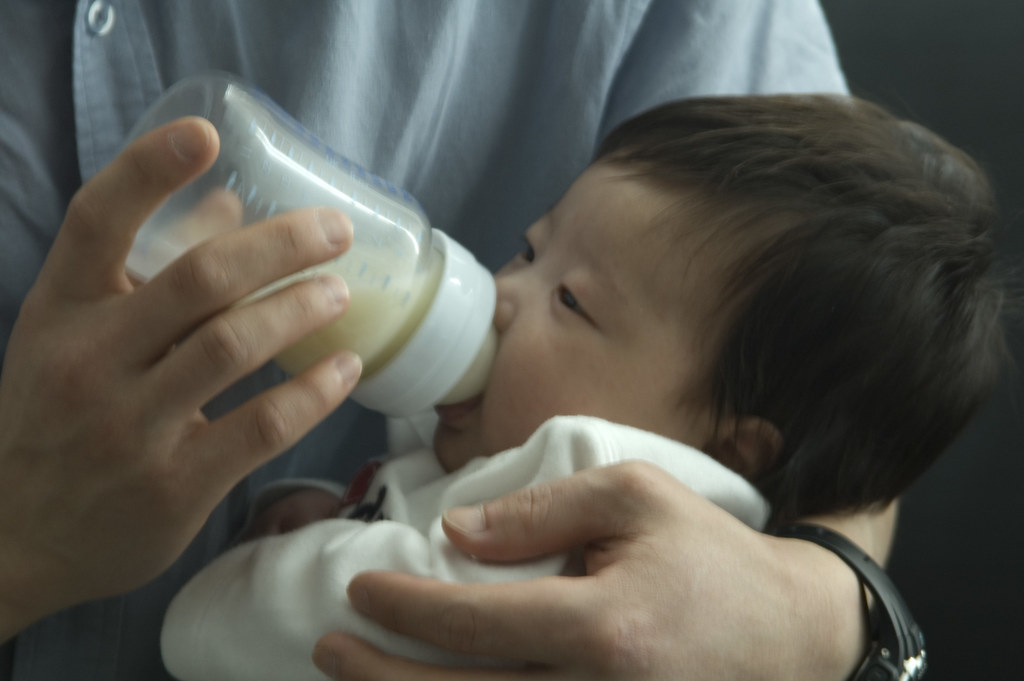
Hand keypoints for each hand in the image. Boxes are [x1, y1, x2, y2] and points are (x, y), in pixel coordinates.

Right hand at [0, 117, 361, 639]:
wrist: (16, 538)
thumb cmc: (56, 420)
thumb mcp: (78, 337)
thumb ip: (149, 270)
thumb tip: (229, 204)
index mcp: (60, 311)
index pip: (98, 219)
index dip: (149, 169)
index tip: (206, 135)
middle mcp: (90, 360)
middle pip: (199, 278)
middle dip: (280, 245)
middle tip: (335, 231)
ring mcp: (130, 426)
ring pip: (235, 345)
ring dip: (302, 310)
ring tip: (341, 293)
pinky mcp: (174, 485)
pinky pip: (262, 425)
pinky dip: (314, 392)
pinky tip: (346, 369)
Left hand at [314, 462, 866, 679]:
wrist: (789, 637)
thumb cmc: (709, 557)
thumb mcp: (636, 497)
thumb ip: (542, 509)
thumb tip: (458, 533)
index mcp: (603, 629)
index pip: (475, 624)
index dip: (406, 607)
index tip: (360, 589)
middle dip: (379, 679)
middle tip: (328, 649)